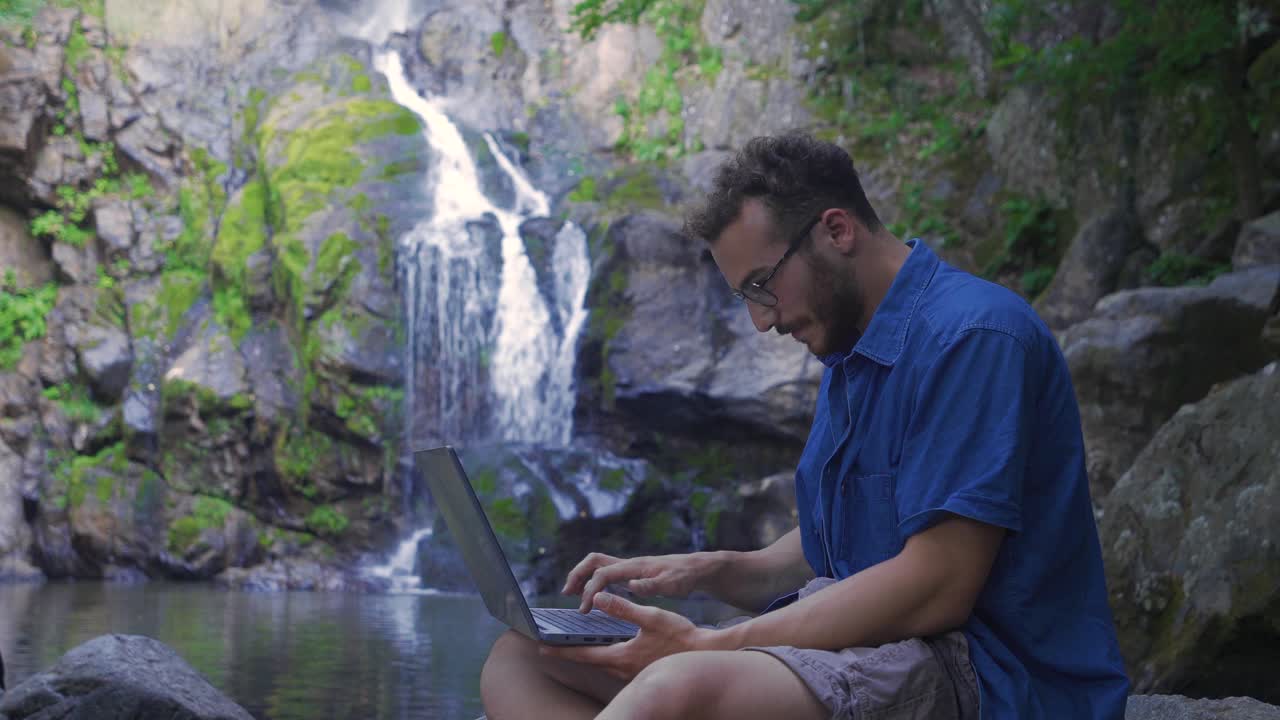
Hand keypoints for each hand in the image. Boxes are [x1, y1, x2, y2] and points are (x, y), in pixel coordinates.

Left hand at [540, 592, 714, 679]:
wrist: (703, 655)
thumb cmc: (679, 637)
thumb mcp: (651, 617)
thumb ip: (623, 608)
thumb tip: (598, 597)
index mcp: (621, 656)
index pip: (583, 654)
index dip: (561, 649)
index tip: (541, 647)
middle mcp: (622, 668)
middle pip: (589, 660)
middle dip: (569, 652)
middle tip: (549, 646)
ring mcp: (631, 672)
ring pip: (601, 661)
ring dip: (586, 652)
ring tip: (572, 643)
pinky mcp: (640, 670)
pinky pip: (613, 662)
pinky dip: (602, 653)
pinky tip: (603, 644)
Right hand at [563, 552, 721, 612]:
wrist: (696, 568)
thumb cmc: (684, 577)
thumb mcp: (671, 585)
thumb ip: (651, 585)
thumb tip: (631, 586)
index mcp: (634, 567)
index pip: (603, 574)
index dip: (591, 591)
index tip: (585, 610)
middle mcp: (628, 564)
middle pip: (593, 561)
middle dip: (577, 575)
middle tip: (567, 594)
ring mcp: (629, 567)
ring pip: (598, 565)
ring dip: (583, 576)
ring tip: (573, 594)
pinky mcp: (632, 574)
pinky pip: (606, 573)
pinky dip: (594, 581)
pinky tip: (595, 596)